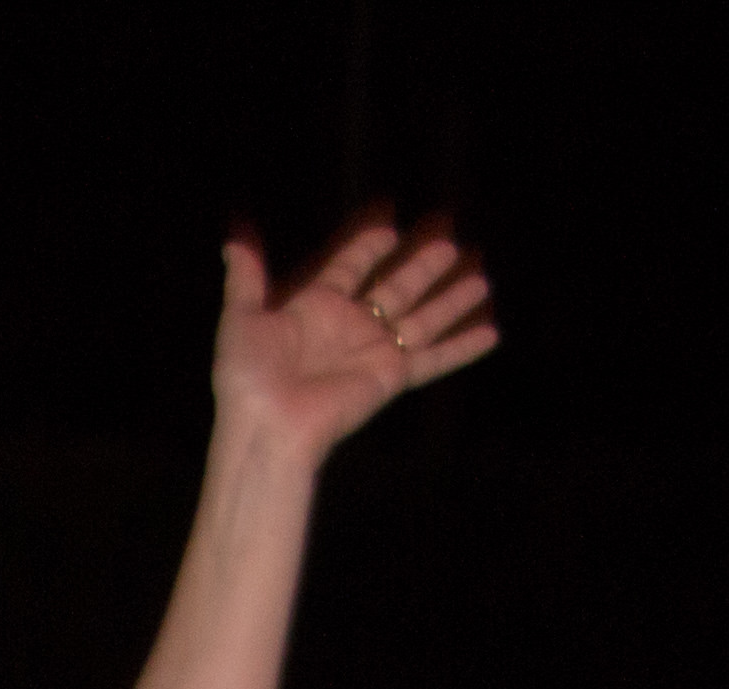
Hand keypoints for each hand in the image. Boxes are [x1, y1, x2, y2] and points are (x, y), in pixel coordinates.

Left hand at [211, 220, 495, 463]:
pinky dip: (463, 347)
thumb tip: (236, 232)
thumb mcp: (242, 317)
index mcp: (315, 309)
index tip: (388, 223)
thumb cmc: (248, 376)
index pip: (350, 268)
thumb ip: (246, 275)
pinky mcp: (391, 377)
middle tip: (450, 238)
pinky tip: (492, 333)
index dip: (368, 246)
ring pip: (422, 318)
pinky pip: (434, 359)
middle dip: (422, 264)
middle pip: (395, 288)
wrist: (267, 426)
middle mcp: (350, 328)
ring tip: (481, 276)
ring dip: (451, 298)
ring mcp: (373, 353)